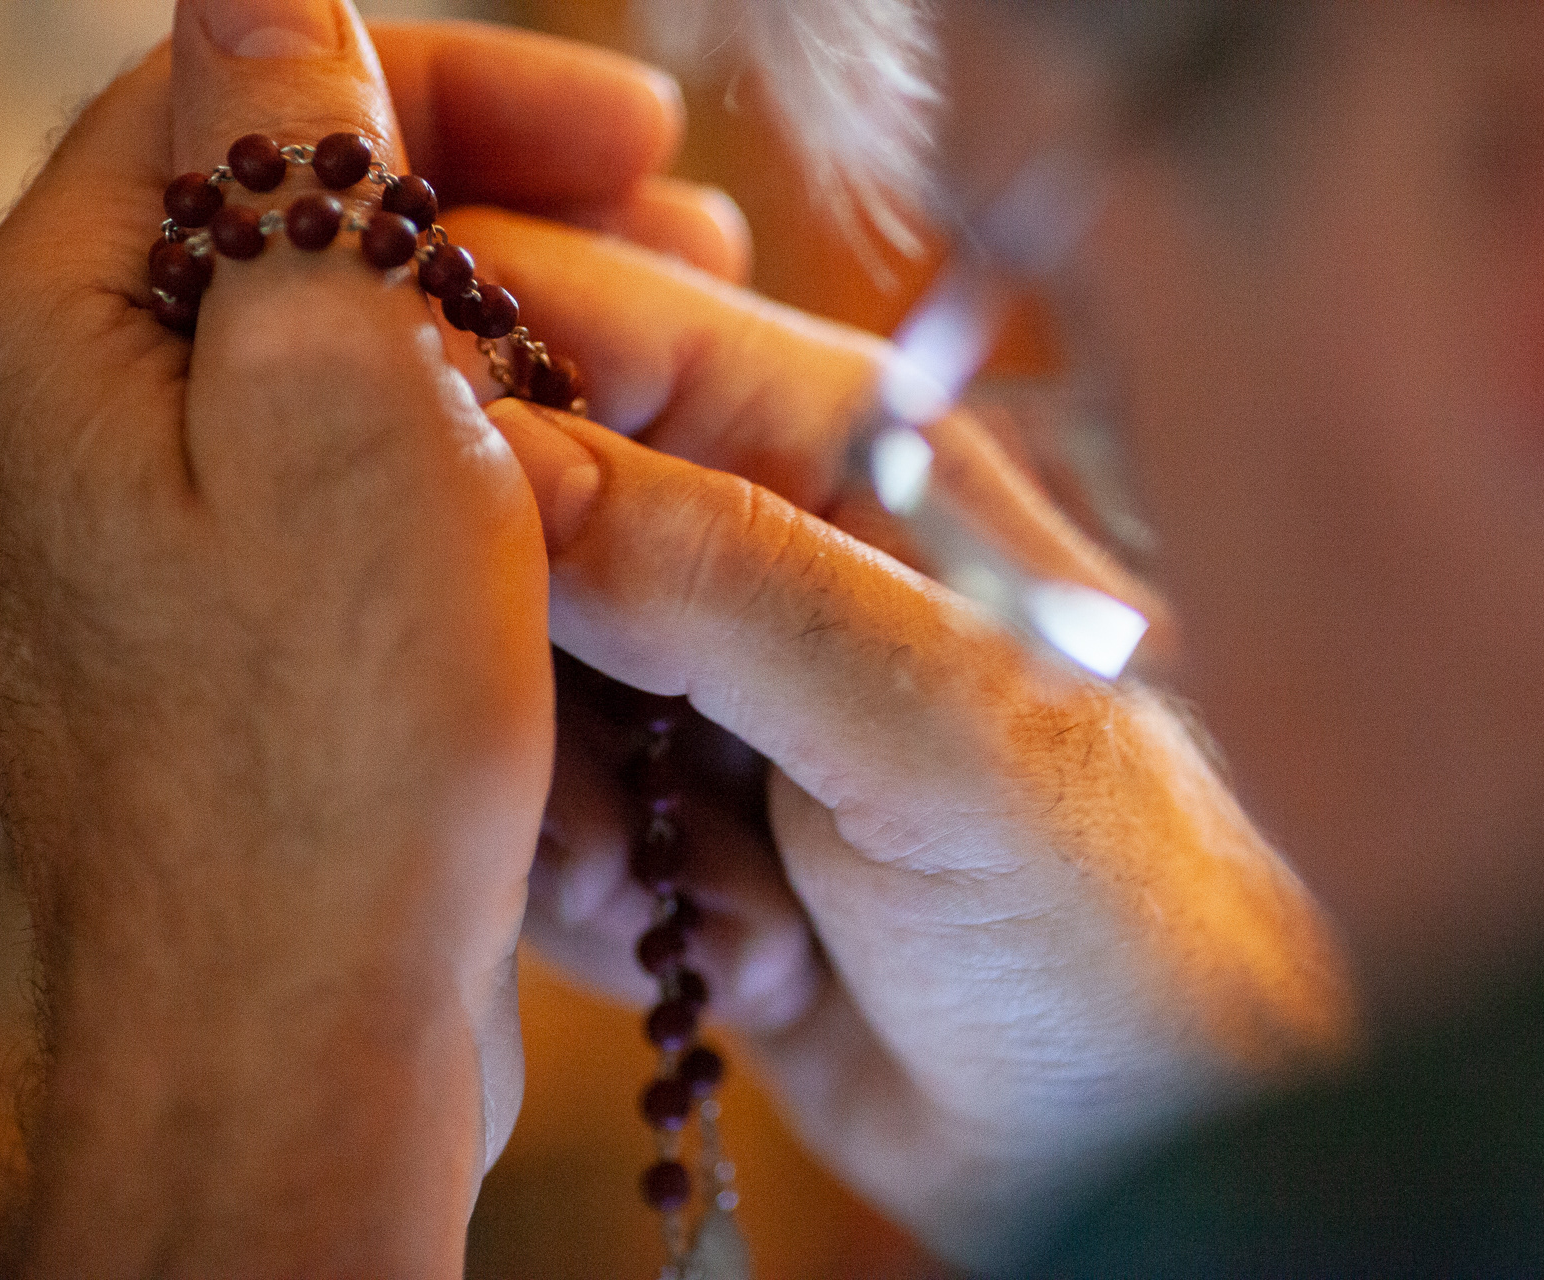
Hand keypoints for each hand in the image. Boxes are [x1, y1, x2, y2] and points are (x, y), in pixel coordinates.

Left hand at [0, 4, 738, 1273]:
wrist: (285, 1053)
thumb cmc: (322, 764)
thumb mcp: (344, 423)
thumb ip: (299, 189)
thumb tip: (268, 1)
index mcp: (65, 336)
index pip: (240, 100)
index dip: (453, 86)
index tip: (635, 130)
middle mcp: (86, 426)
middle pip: (296, 220)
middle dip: (502, 195)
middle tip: (682, 215)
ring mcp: (165, 539)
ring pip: (349, 354)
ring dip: (514, 318)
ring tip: (677, 331)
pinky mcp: (245, 636)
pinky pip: (368, 480)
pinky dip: (488, 445)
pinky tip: (600, 474)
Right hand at [451, 212, 1358, 1267]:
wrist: (1128, 1129)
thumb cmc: (1107, 908)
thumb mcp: (938, 730)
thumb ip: (726, 582)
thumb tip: (499, 457)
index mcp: (844, 445)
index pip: (592, 316)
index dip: (467, 378)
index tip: (415, 523)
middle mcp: (762, 535)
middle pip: (508, 506)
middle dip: (519, 671)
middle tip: (606, 817)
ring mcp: (708, 677)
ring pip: (503, 677)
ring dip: (566, 819)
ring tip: (705, 910)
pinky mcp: (669, 809)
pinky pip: (529, 813)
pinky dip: (596, 902)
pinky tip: (741, 957)